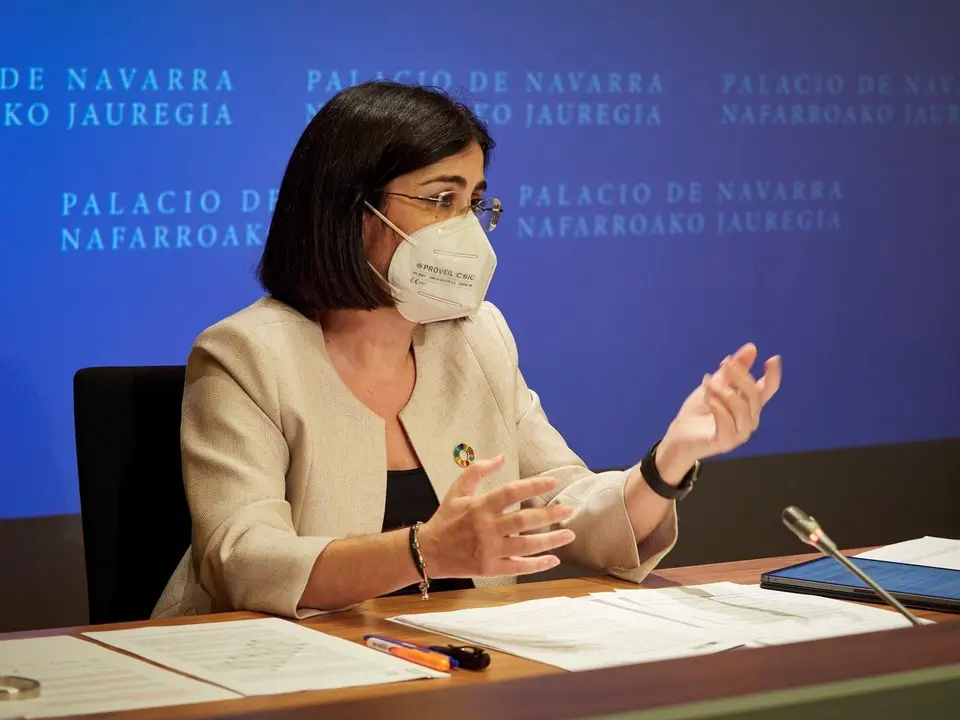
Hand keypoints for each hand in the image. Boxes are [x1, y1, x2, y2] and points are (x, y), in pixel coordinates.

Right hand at [419, 456, 575, 578]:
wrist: (428, 552)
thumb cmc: (445, 519)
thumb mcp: (456, 491)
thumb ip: (477, 471)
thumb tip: (499, 457)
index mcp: (480, 507)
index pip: (511, 492)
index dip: (533, 486)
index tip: (552, 482)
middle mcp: (486, 528)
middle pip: (523, 520)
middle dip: (549, 514)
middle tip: (568, 510)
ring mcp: (489, 550)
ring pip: (526, 545)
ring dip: (550, 540)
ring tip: (569, 534)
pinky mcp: (491, 568)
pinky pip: (519, 567)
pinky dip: (538, 565)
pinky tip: (554, 559)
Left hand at [658, 343, 781, 475]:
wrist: (679, 437)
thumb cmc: (698, 412)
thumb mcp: (714, 385)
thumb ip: (732, 370)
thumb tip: (751, 348)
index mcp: (748, 405)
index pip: (767, 390)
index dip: (773, 376)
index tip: (772, 359)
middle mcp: (749, 420)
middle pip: (754, 395)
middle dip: (740, 376)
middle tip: (724, 365)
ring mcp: (739, 433)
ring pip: (741, 407)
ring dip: (723, 391)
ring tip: (707, 382)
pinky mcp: (725, 442)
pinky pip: (726, 422)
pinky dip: (717, 407)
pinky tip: (707, 398)